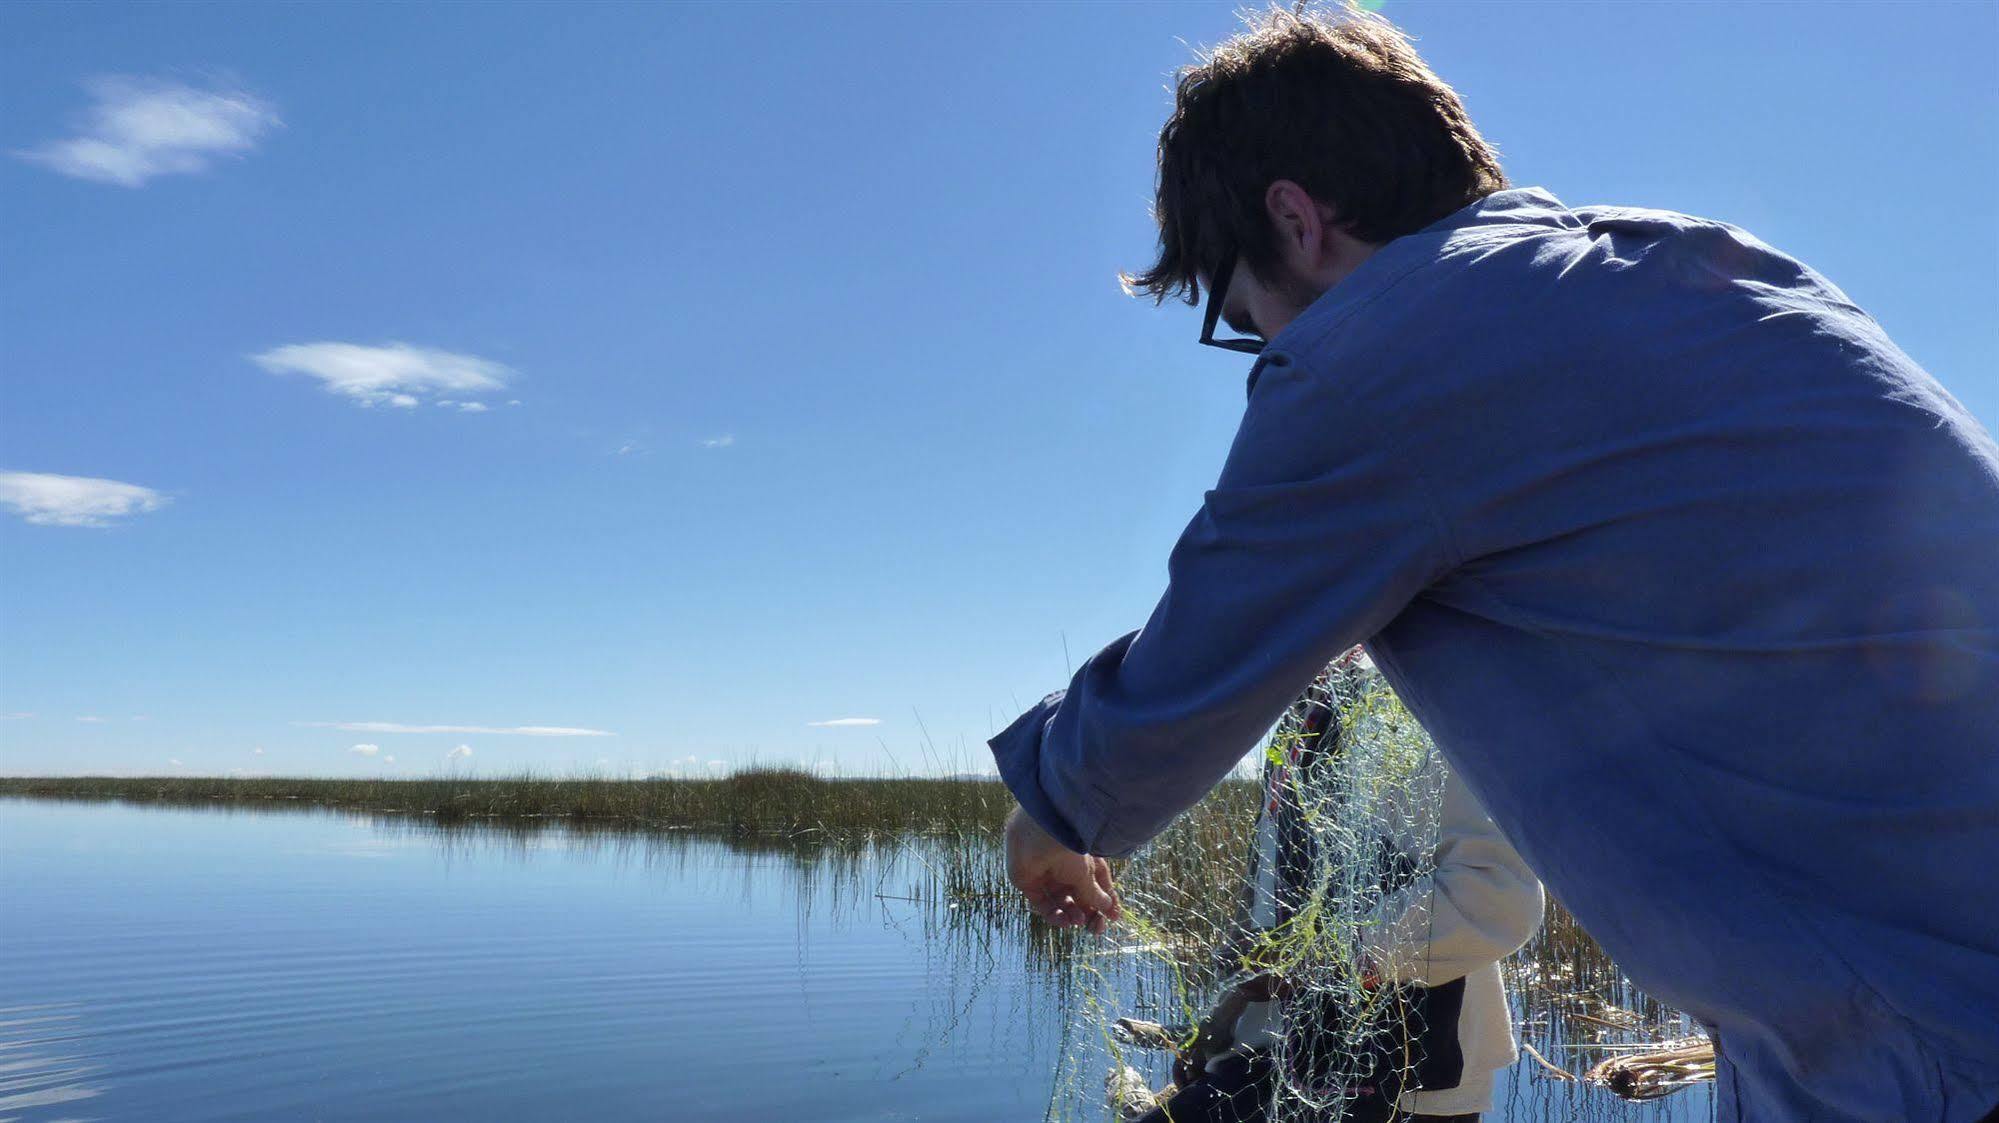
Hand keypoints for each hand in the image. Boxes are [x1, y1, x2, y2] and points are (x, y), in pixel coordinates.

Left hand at [1004, 804, 1121, 933]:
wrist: (1037, 836)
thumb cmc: (1067, 850)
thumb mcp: (1086, 876)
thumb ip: (1094, 895)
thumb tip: (1107, 909)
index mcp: (1084, 863)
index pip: (1098, 886)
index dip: (1106, 902)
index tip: (1114, 917)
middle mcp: (1067, 870)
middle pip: (1080, 898)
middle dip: (1088, 914)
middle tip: (1096, 929)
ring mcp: (1048, 877)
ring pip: (1062, 904)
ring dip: (1072, 915)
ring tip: (1078, 921)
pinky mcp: (1030, 884)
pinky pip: (1043, 905)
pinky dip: (1054, 915)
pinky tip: (1065, 921)